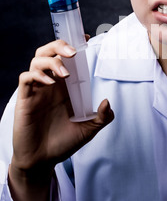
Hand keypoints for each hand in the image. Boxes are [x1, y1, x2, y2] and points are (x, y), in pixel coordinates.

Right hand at [9, 39, 113, 200]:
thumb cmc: (63, 142)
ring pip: (36, 60)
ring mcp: (37, 90)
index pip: (66, 58)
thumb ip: (102, 118)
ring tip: (64, 73)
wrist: (43, 160)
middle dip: (59, 45)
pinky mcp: (25, 99)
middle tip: (72, 52)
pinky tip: (50, 83)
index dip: (72, 45)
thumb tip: (107, 102)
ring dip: (51, 61)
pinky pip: (25, 78)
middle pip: (49, 52)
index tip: (84, 39)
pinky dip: (37, 75)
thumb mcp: (88, 130)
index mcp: (65, 86)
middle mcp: (51, 83)